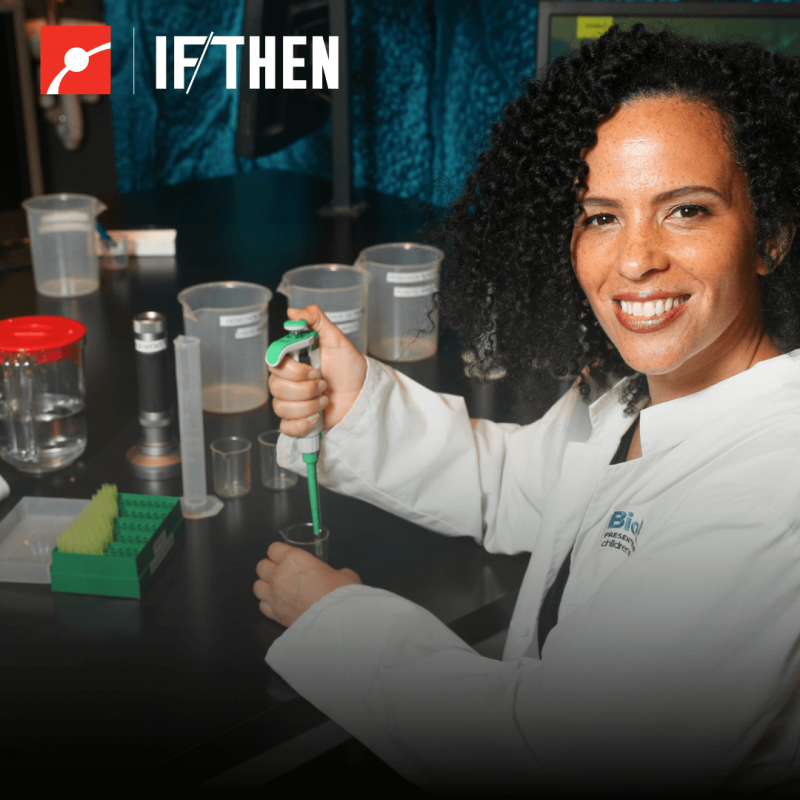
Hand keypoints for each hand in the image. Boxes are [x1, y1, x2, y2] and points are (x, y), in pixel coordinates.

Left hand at [253, 541, 361, 626]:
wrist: (336, 618)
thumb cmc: (339, 594)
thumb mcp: (344, 574)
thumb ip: (336, 571)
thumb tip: (340, 575)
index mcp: (294, 559)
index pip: (274, 548)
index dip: (279, 552)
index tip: (285, 556)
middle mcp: (279, 575)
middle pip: (261, 566)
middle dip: (270, 568)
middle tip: (282, 572)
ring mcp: (274, 595)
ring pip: (257, 586)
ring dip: (265, 586)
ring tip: (277, 589)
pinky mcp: (275, 614)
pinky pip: (262, 606)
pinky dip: (268, 605)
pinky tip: (279, 604)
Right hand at [269, 305, 366, 435]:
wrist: (362, 396)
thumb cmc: (349, 369)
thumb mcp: (336, 339)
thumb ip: (316, 320)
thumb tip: (293, 312)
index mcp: (292, 362)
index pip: (273, 364)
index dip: (293, 370)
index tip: (313, 370)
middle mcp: (287, 382)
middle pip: (276, 387)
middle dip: (306, 388)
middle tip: (324, 384)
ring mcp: (291, 403)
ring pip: (281, 407)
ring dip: (309, 405)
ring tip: (326, 400)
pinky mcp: (296, 423)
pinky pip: (286, 428)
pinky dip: (303, 424)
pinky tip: (317, 418)